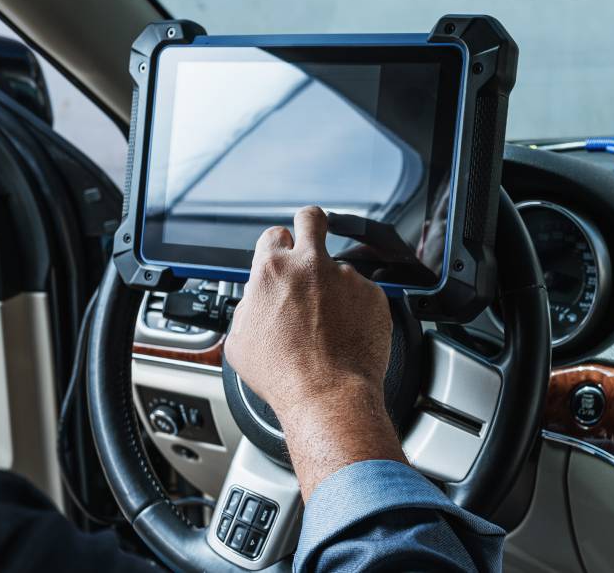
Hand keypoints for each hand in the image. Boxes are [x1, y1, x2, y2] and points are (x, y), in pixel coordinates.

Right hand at [224, 206, 405, 498]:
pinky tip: (347, 333)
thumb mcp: (240, 340)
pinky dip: (357, 309)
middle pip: (312, 218)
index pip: (274, 234)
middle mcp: (311, 265)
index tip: (281, 257)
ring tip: (329, 323)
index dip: (277, 246)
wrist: (327, 396)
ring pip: (340, 268)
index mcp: (273, 270)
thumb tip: (256, 302)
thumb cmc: (284, 376)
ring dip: (335, 286)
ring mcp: (346, 278)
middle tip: (311, 240)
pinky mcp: (373, 295)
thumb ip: (249, 307)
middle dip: (310, 224)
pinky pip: (363, 294)